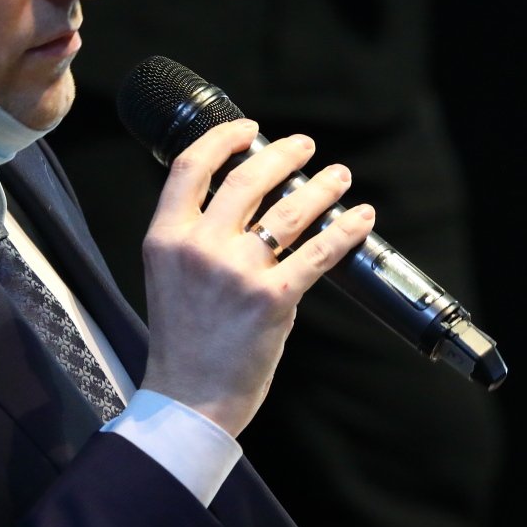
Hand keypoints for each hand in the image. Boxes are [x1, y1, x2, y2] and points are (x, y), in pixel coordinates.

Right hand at [138, 121, 374, 435]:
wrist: (189, 397)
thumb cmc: (184, 339)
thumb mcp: (169, 275)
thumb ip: (195, 236)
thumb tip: (248, 203)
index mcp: (165, 237)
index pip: (190, 167)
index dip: (223, 139)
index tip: (249, 129)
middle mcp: (199, 246)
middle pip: (247, 178)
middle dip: (284, 155)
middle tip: (304, 146)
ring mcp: (237, 271)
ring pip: (291, 209)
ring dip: (322, 185)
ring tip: (338, 176)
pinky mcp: (273, 297)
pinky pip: (320, 251)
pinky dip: (346, 229)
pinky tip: (361, 217)